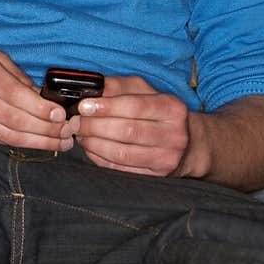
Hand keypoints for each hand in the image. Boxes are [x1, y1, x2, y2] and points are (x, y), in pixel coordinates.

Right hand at [0, 43, 73, 151]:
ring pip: (8, 136)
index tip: (63, 116)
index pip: (17, 97)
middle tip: (69, 135)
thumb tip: (44, 99)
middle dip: (46, 131)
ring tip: (60, 144)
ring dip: (38, 142)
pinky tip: (38, 142)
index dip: (42, 110)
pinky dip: (20, 143)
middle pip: (15, 121)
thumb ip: (17, 76)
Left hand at [73, 73, 198, 176]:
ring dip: (94, 144)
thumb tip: (90, 88)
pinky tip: (90, 149)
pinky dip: (100, 158)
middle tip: (75, 122)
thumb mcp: (145, 92)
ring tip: (80, 135)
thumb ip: (119, 86)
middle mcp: (174, 134)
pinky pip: (120, 168)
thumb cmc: (159, 113)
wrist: (188, 144)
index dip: (106, 106)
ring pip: (121, 152)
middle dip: (94, 126)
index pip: (135, 106)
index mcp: (172, 108)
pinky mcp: (156, 176)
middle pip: (127, 131)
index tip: (84, 106)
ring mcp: (166, 158)